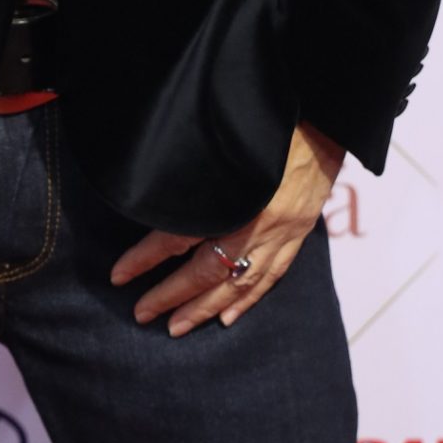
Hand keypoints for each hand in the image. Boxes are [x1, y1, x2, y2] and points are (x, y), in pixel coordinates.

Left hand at [109, 121, 345, 336]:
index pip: (177, 234)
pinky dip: (247, 299)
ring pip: (237, 282)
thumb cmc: (266, 117)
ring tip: (178, 326)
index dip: (146, 257)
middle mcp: (255, 218)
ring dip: (206, 307)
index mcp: (230, 193)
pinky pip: (270, 275)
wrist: (324, 115)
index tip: (119, 275)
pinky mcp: (296, 234)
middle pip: (206, 269)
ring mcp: (280, 231)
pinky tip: (228, 317)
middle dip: (172, 295)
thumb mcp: (217, 136)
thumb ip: (191, 168)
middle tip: (143, 314)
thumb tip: (153, 192)